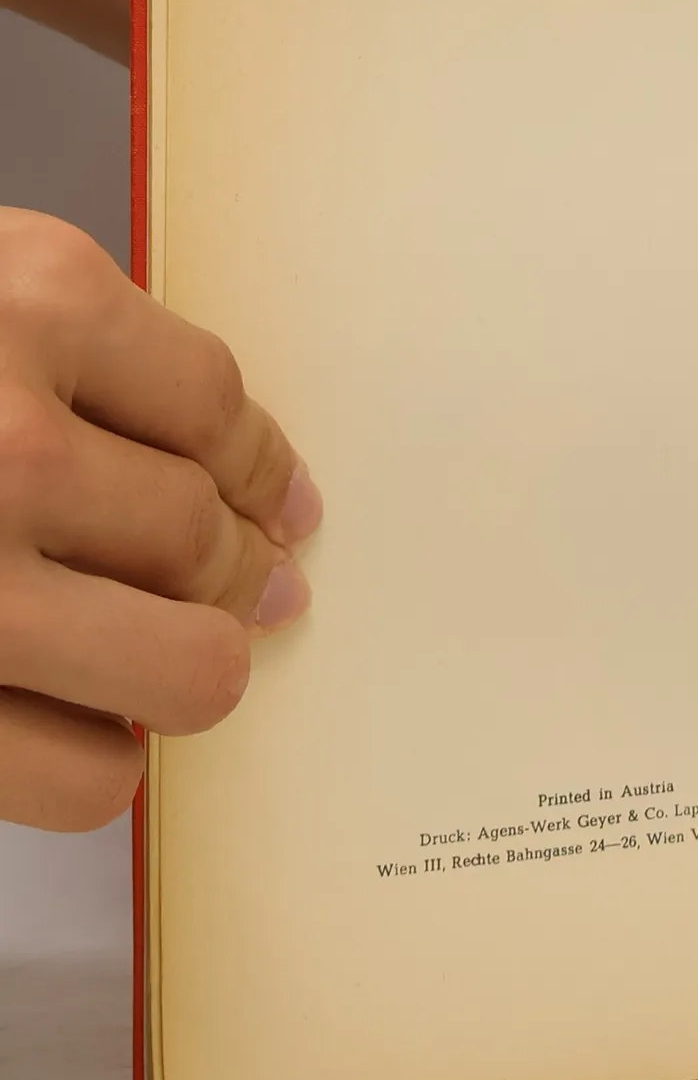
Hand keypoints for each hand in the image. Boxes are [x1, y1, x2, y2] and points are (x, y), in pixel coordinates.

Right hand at [0, 209, 317, 829]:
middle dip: (236, 574)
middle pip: (210, 540)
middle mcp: (5, 441)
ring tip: (156, 653)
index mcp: (29, 301)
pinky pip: (88, 778)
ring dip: (184, 669)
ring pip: (188, 670)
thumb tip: (229, 453)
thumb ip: (74, 347)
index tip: (288, 506)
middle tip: (252, 588)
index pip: (219, 407)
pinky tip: (67, 716)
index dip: (262, 470)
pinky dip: (94, 761)